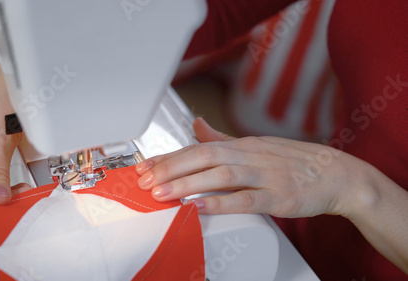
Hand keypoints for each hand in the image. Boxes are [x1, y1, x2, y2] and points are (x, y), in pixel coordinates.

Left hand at [136, 117, 375, 217]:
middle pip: (203, 157)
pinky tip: (199, 207)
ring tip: (162, 193)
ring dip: (188, 184)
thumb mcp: (256, 145)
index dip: (169, 157)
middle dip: (171, 169)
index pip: (198, 147)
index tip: (145, 167)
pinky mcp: (278, 196)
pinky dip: (221, 202)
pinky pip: (246, 199)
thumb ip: (223, 139)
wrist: (337, 175)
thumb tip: (196, 126)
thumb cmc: (294, 162)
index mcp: (242, 145)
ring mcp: (265, 175)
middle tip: (145, 181)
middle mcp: (250, 155)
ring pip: (220, 176)